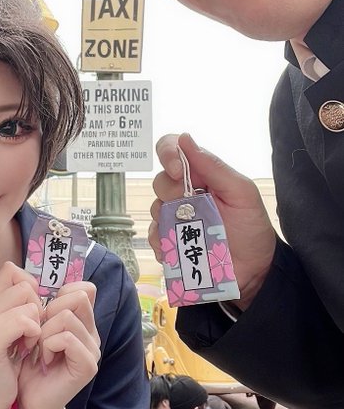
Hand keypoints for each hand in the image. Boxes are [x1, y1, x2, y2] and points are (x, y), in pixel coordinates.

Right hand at [0, 261, 41, 408]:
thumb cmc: (7, 362)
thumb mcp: (13, 327)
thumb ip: (20, 303)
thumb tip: (38, 284)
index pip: (11, 270)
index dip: (30, 287)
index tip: (30, 312)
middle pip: (24, 284)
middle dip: (37, 306)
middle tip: (31, 331)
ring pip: (27, 301)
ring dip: (36, 322)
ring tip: (29, 341)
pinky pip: (24, 321)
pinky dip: (34, 333)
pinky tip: (28, 348)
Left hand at [17, 282, 100, 408]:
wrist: (31, 401)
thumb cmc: (29, 364)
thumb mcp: (36, 329)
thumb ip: (45, 307)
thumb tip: (37, 280)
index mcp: (83, 322)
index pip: (85, 289)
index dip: (60, 294)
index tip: (43, 314)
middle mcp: (92, 333)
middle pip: (79, 296)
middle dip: (50, 310)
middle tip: (38, 333)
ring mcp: (93, 349)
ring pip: (67, 317)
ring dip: (44, 332)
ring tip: (39, 349)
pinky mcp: (88, 365)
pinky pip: (66, 338)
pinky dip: (48, 346)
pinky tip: (43, 359)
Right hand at [150, 132, 275, 307]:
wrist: (256, 270)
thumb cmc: (252, 227)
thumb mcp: (242, 193)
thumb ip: (215, 167)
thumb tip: (185, 138)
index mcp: (202, 175)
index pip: (172, 150)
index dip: (168, 154)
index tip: (179, 172)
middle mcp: (185, 193)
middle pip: (160, 181)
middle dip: (171, 192)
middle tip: (192, 208)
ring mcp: (175, 218)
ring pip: (154, 209)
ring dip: (167, 219)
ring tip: (191, 234)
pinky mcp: (170, 242)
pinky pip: (153, 237)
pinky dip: (162, 242)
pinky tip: (179, 249)